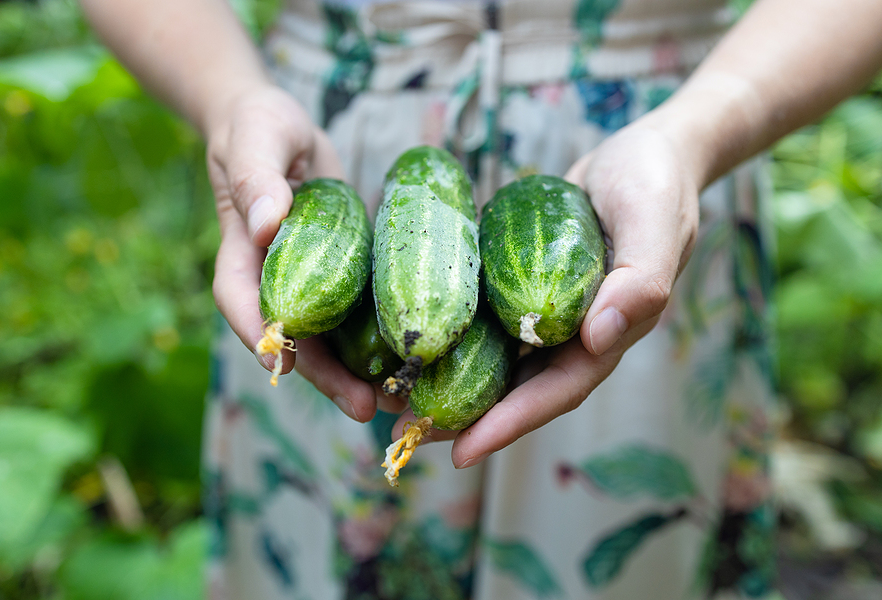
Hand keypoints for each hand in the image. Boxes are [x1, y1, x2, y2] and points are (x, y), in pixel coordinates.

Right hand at [206, 85, 378, 421]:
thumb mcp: (257, 139)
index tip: (287, 368)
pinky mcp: (338, 279)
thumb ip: (257, 178)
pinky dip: (378, 342)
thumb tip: (265, 225)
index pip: (242, 307)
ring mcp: (307, 286)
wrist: (284, 129)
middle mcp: (272, 282)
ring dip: (359, 375)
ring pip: (328, 341)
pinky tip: (409, 361)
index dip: (264, 340)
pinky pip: (355, 318)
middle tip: (367, 408)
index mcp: (240, 258)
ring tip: (399, 402)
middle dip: (327, 379)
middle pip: (294, 342)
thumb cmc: (260, 127)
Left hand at [392, 123, 700, 466]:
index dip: (510, 424)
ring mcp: (547, 312)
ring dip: (450, 383)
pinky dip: (454, 336)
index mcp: (608, 334)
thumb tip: (598, 339)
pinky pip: (487, 320)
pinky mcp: (524, 286)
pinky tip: (414, 341)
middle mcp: (574, 334)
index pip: (556, 392)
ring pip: (497, 361)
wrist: (646, 153)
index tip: (462, 453)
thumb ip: (640, 282)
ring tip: (396, 401)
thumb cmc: (654, 184)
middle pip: (517, 390)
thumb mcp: (654, 224)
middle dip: (466, 418)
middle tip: (407, 436)